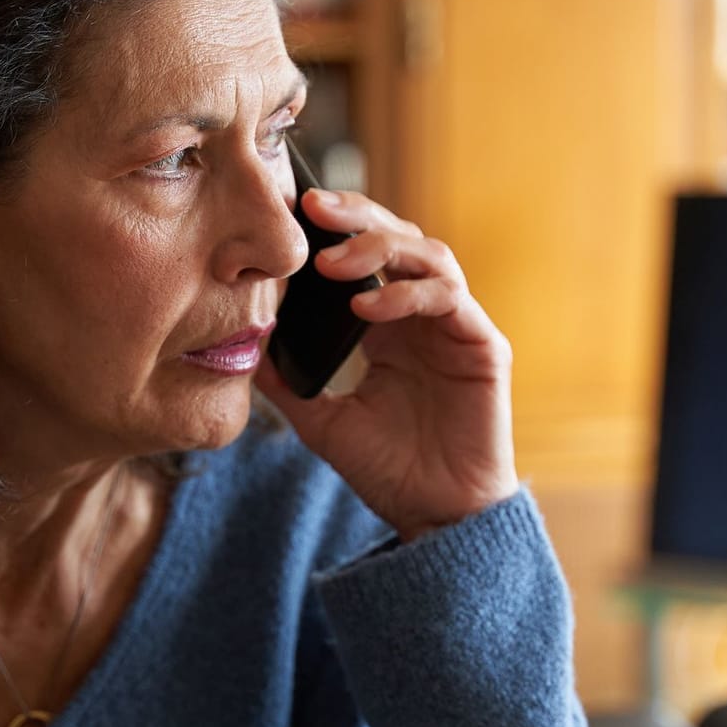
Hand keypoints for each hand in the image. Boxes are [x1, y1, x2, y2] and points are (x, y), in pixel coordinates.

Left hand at [254, 189, 518, 541]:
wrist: (434, 517)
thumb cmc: (388, 470)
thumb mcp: (321, 420)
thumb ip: (287, 381)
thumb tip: (244, 346)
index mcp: (389, 323)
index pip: (366, 253)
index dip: (335, 227)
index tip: (290, 211)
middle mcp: (425, 315)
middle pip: (399, 236)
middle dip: (356, 217)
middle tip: (312, 209)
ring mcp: (457, 326)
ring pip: (428, 254)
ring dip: (379, 248)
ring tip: (332, 262)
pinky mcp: (483, 346)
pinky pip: (449, 299)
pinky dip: (408, 294)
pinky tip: (368, 307)